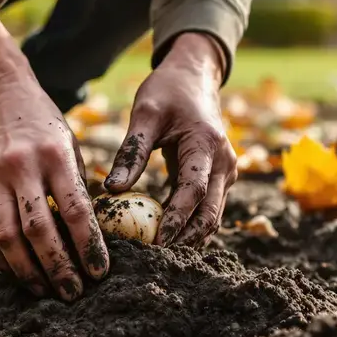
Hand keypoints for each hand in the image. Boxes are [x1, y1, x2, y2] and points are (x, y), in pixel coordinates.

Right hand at [0, 0, 107, 300]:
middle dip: (58, 268)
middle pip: (38, 231)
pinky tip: (17, 272)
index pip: (74, 210)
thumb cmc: (42, 122)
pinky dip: (1, 257)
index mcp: (54, 155)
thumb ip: (75, 186)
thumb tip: (90, 237)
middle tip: (74, 293)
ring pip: (6, 237)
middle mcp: (20, 167)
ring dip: (27, 271)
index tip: (99, 272)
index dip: (88, 247)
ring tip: (46, 290)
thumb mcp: (68, 144)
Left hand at [105, 32, 236, 246]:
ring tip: (157, 255)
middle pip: (211, 213)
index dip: (178, 217)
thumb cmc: (167, 91)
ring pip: (212, 216)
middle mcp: (224, 163)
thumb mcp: (145, 113)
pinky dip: (189, 225)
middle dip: (186, 239)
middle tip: (155, 259)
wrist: (194, 77)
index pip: (195, 190)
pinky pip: (207, 209)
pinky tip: (164, 238)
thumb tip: (112, 189)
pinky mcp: (218, 178)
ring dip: (189, 237)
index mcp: (207, 145)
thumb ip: (131, 151)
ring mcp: (225, 173)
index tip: (157, 240)